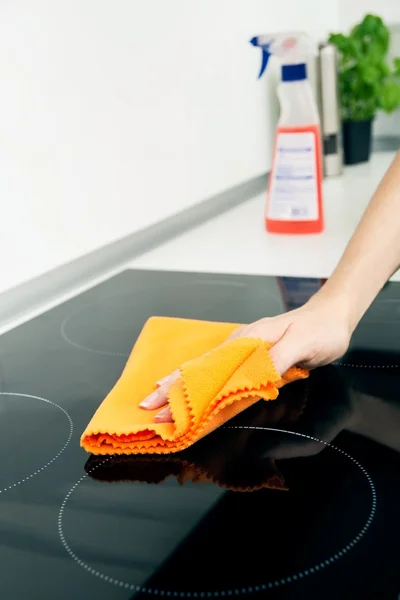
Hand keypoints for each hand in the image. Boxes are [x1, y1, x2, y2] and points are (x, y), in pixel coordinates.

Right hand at [139, 294, 352, 422]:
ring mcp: (242, 348)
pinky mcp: (248, 354)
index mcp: (247, 341)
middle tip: (147, 408)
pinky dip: (198, 379)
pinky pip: (217, 369)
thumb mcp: (302, 344)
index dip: (184, 390)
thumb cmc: (319, 331)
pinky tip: (189, 385)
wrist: (331, 317)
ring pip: (203, 368)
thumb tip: (249, 378)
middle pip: (198, 369)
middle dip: (171, 389)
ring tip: (156, 397)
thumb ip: (275, 360)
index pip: (207, 370)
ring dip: (179, 384)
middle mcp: (239, 344)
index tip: (162, 406)